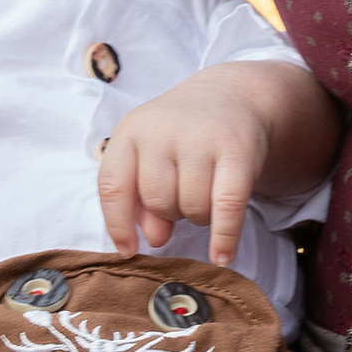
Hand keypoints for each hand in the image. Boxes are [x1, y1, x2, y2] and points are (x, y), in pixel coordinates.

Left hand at [97, 63, 281, 263]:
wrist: (233, 94)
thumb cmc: (184, 134)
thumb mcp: (153, 155)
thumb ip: (143, 196)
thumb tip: (153, 239)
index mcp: (131, 129)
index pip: (113, 185)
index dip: (118, 224)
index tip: (127, 250)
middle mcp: (162, 129)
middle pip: (157, 201)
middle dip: (171, 213)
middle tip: (184, 198)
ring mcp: (200, 137)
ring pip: (192, 207)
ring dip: (199, 217)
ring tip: (206, 197)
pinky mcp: (238, 150)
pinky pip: (227, 206)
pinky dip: (224, 237)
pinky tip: (222, 257)